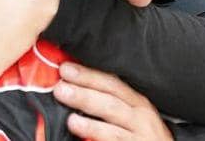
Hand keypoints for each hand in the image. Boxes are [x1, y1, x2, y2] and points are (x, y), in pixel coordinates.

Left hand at [54, 62, 172, 140]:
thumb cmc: (143, 133)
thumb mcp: (133, 112)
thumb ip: (110, 99)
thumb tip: (76, 86)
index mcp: (137, 102)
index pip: (111, 84)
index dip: (88, 75)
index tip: (66, 69)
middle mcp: (140, 118)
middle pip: (111, 102)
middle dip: (85, 94)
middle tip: (61, 89)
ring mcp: (139, 138)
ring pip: (114, 130)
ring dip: (91, 124)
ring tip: (70, 120)